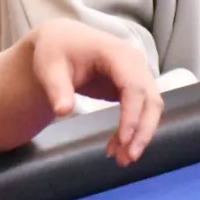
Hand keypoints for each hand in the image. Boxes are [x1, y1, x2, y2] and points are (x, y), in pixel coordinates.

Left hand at [28, 19, 162, 166]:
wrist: (61, 40)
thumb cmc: (55, 50)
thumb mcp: (49, 67)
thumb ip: (57, 88)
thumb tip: (62, 112)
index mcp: (116, 53)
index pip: (133, 87)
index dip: (132, 115)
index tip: (124, 140)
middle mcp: (134, 63)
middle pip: (151, 100)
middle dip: (142, 131)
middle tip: (126, 158)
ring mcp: (137, 74)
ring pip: (150, 108)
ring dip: (140, 134)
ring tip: (121, 158)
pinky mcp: (133, 86)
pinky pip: (141, 110)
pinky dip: (132, 129)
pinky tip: (117, 146)